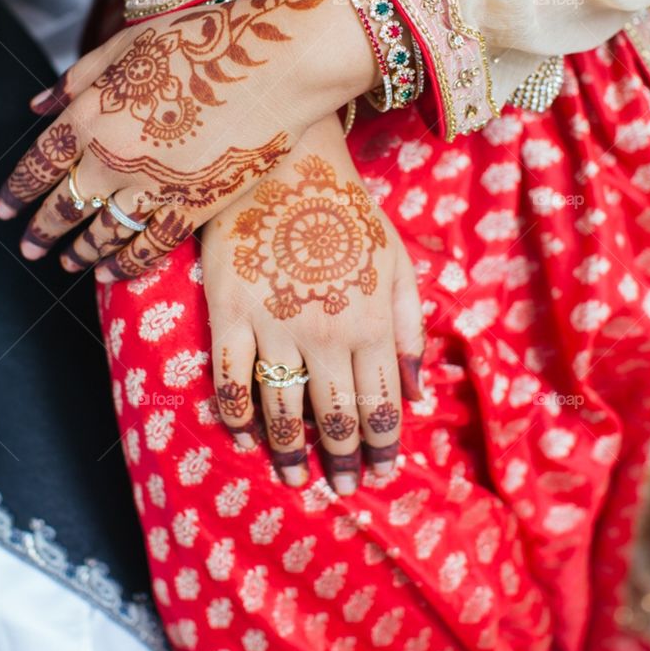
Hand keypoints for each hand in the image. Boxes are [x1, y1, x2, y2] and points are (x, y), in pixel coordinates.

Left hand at [0, 0, 377, 278]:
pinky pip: (150, 246)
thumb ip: (78, 78)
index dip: (17, 191)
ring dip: (79, 252)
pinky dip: (125, 263)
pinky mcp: (194, 206)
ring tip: (66, 264)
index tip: (3, 210)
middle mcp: (113, 156)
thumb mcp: (129, 43)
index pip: (39, 163)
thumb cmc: (203, 39)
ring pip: (102, 233)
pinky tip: (109, 273)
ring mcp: (154, 186)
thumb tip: (37, 106)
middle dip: (42, 230)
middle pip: (64, 205)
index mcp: (92, 112)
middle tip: (29, 249)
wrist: (275, 63)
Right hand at [201, 113, 425, 493]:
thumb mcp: (398, 260)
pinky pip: (232, 380)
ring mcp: (277, 326)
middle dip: (343, 459)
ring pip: (285, 410)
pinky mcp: (231, 313)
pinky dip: (239, 415)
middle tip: (340, 487)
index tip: (379, 473)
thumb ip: (411, 326)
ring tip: (295, 478)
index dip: (382, 446)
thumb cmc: (346, 210)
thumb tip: (418, 392)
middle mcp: (329, 334)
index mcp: (373, 322)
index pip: (382, 403)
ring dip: (291, 453)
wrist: (286, 163)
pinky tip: (245, 435)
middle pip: (337, 416)